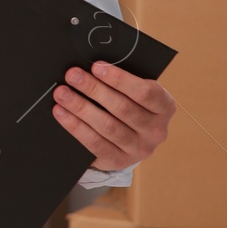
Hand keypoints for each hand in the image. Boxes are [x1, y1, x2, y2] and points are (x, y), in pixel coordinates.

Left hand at [52, 60, 175, 170]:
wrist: (126, 141)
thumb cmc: (127, 104)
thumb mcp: (133, 93)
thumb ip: (121, 81)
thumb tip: (92, 67)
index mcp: (164, 107)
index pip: (146, 92)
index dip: (120, 79)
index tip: (96, 67)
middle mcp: (156, 130)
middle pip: (123, 108)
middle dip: (93, 89)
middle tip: (72, 76)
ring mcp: (139, 148)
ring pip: (108, 126)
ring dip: (81, 107)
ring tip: (62, 94)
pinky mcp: (120, 161)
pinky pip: (95, 143)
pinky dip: (75, 127)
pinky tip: (61, 113)